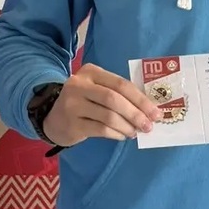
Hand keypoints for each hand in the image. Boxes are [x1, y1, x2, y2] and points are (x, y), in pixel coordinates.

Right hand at [43, 64, 159, 147]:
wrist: (52, 118)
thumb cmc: (83, 103)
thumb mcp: (97, 90)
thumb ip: (118, 94)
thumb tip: (148, 110)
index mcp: (91, 72)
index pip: (121, 84)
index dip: (141, 99)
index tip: (156, 112)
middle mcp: (79, 85)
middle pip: (114, 99)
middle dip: (136, 114)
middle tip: (148, 126)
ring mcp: (73, 104)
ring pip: (108, 116)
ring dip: (127, 126)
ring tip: (134, 132)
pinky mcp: (72, 123)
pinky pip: (101, 129)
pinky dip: (116, 134)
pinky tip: (121, 136)